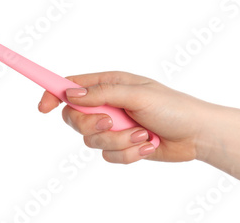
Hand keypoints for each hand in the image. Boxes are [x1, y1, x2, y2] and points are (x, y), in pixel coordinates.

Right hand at [38, 71, 211, 163]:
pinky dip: (128, 154)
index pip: (70, 86)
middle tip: (111, 123)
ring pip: (91, 141)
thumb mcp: (136, 94)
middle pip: (75, 118)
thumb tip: (70, 94)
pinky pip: (109, 156)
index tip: (43, 107)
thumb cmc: (172, 107)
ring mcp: (112, 127)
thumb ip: (101, 94)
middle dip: (92, 125)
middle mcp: (106, 105)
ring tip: (142, 135)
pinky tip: (145, 145)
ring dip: (118, 141)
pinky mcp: (120, 146)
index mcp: (108, 85)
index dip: (53, 94)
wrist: (196, 134)